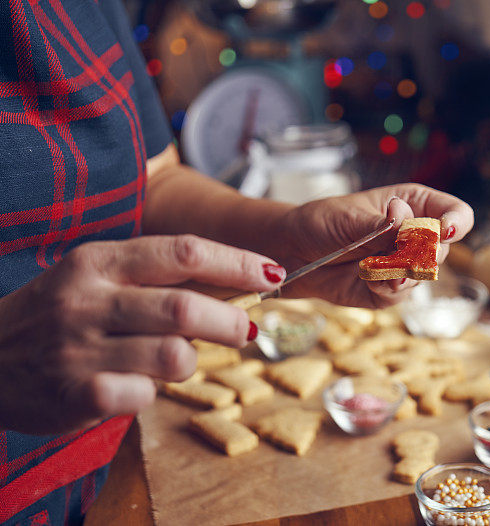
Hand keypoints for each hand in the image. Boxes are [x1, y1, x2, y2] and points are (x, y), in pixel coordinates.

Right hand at [0, 235, 282, 433]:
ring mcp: (79, 349)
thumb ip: (158, 278)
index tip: (272, 273)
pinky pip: (144, 396)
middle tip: (247, 328)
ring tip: (174, 359)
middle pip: (186, 307)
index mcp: (100, 261)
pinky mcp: (76, 395)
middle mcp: (88, 300)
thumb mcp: (98, 278)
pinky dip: (153, 393)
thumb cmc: (59, 313)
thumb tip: (236, 285)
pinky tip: (136, 386)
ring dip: (190, 360)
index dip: (237, 262)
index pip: (184, 251)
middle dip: (232, 320)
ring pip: (175, 355)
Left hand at [275, 183, 472, 306]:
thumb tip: (404, 220)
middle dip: (418, 253)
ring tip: (369, 263)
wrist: (294, 252)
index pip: (456, 213)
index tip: (444, 231)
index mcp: (415, 204)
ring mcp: (405, 265)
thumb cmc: (323, 222)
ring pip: (423, 275)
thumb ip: (382, 224)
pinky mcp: (390, 291)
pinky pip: (399, 295)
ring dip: (397, 271)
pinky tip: (365, 276)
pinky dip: (383, 286)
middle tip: (391, 248)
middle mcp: (416, 236)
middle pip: (442, 249)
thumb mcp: (351, 216)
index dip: (457, 223)